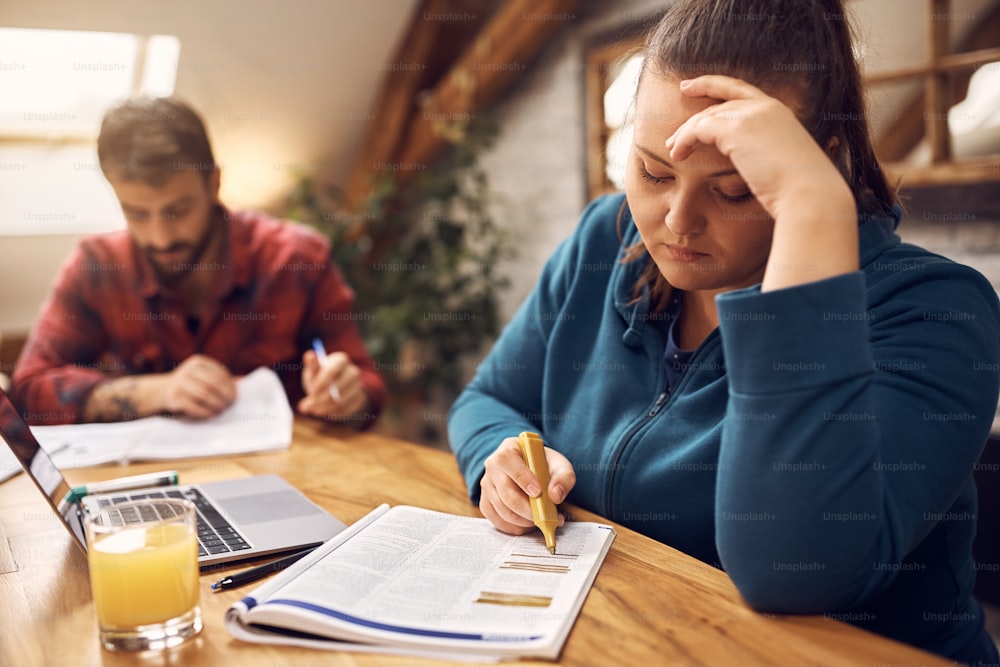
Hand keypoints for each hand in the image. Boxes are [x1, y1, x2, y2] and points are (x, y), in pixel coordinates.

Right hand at [159, 354, 236, 418]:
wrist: (161, 391)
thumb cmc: (191, 385)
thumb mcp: (204, 377)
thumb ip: (222, 378)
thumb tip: (245, 381)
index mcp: (198, 362)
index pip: (220, 373)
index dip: (230, 386)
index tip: (235, 397)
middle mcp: (187, 370)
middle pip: (213, 383)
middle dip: (225, 396)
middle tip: (230, 405)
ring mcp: (178, 382)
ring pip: (204, 394)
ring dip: (216, 405)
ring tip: (221, 410)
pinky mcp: (173, 397)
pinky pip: (193, 406)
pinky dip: (205, 412)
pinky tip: (210, 415)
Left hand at [297, 349, 367, 421]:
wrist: (337, 387)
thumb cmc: (321, 376)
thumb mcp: (314, 370)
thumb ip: (311, 365)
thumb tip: (309, 355)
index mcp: (341, 360)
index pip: (333, 370)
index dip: (321, 382)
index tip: (311, 392)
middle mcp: (353, 372)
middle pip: (338, 387)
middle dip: (321, 399)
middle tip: (307, 406)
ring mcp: (358, 386)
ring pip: (341, 401)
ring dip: (324, 408)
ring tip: (313, 410)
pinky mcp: (359, 399)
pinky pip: (346, 409)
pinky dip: (332, 412)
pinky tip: (323, 411)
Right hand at [479, 436, 575, 534]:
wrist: (531, 469)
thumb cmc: (543, 465)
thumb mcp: (558, 464)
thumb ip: (563, 477)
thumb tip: (556, 496)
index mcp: (507, 451)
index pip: (510, 464)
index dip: (524, 480)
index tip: (538, 493)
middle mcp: (492, 467)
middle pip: (507, 494)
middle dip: (528, 509)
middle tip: (546, 517)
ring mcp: (487, 486)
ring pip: (502, 510)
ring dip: (524, 521)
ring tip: (541, 520)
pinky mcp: (486, 503)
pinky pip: (497, 520)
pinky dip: (515, 527)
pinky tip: (529, 524)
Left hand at [664, 75, 857, 289]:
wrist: (809, 194)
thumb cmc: (800, 190)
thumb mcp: (784, 163)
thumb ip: (767, 153)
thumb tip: (755, 164)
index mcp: (779, 111)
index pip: (739, 89)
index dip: (711, 84)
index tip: (688, 85)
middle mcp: (765, 107)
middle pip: (717, 105)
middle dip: (692, 119)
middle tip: (674, 137)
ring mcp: (751, 115)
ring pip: (705, 117)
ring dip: (685, 134)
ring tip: (672, 150)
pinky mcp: (736, 129)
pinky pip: (699, 129)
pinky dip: (684, 140)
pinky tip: (677, 154)